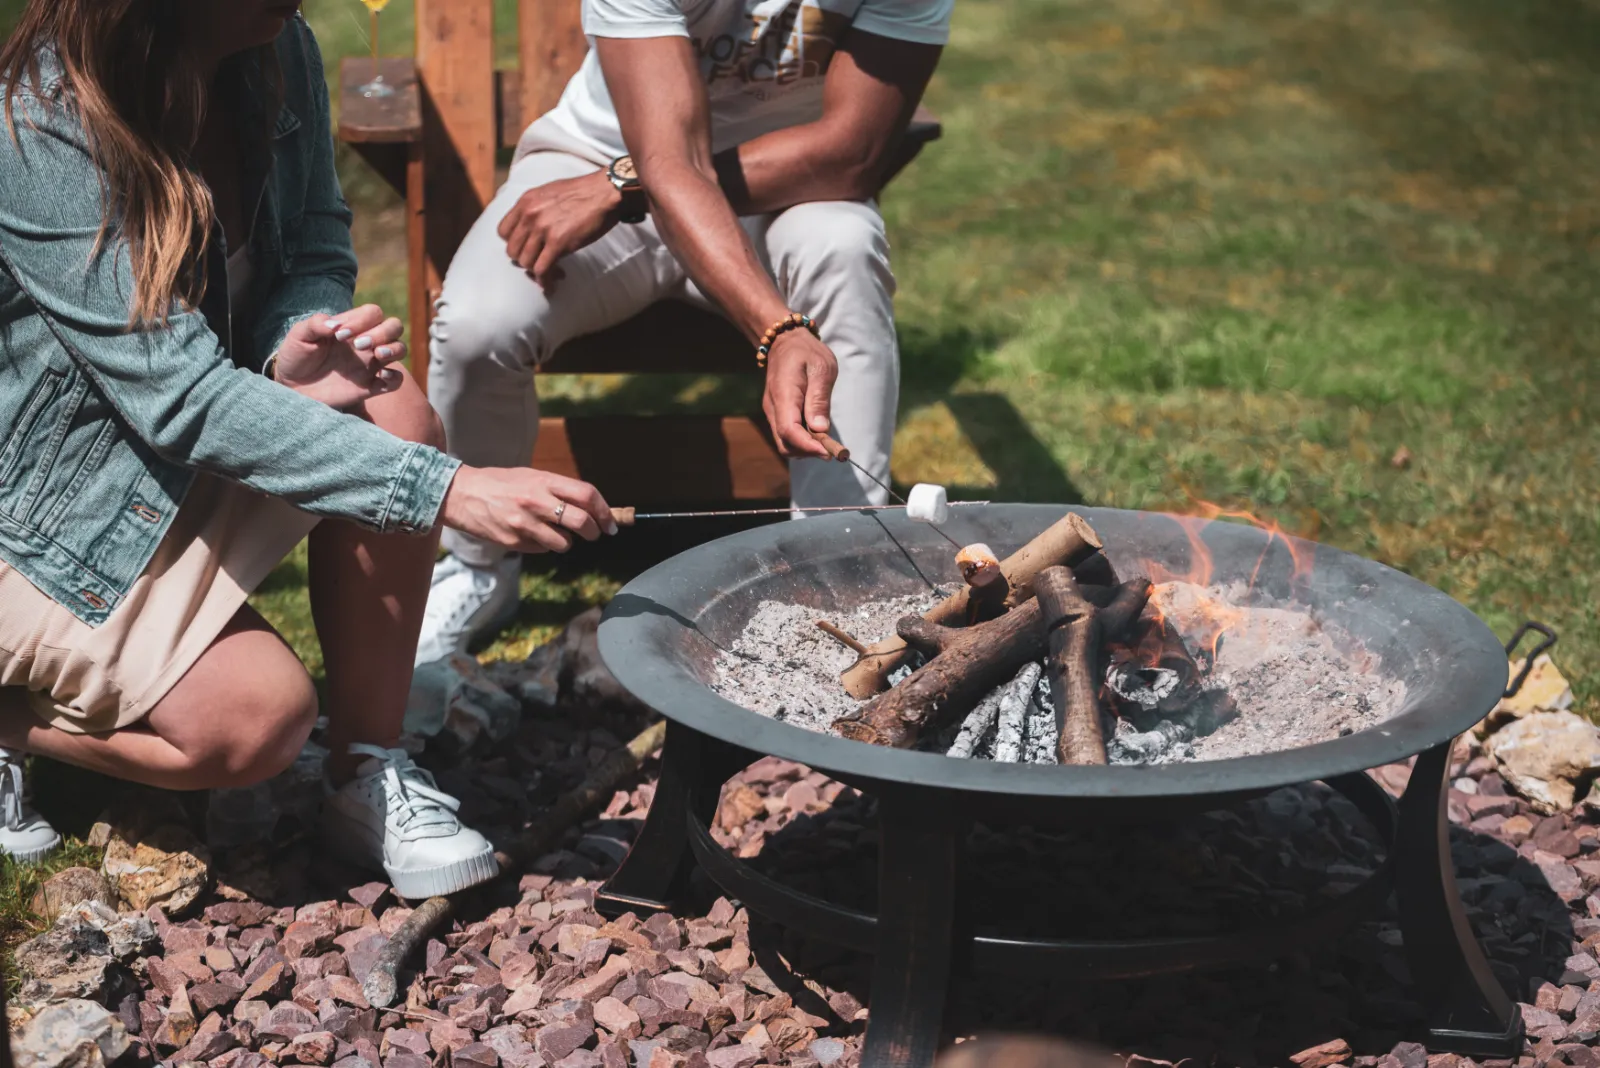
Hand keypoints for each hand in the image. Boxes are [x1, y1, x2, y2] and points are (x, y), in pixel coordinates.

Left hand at [273, 305, 404, 409]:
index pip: (372, 313)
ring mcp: (371, 364)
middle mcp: (366, 343)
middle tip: (359, 344)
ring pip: (400, 349)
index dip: (361, 320)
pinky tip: (382, 376)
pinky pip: (396, 381)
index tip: (339, 335)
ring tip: (377, 354)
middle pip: (394, 326)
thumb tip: (335, 325)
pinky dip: (395, 377)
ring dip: (393, 349)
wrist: (292, 386)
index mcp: (352, 327)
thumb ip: (315, 324)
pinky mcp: (371, 386)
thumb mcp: (299, 335)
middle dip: (382, 332)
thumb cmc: (296, 356)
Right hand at [440, 466, 617, 553]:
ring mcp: (524, 523)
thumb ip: (559, 490)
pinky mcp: (513, 541)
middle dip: (594, 532)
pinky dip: (545, 545)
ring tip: (554, 531)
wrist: (460, 493)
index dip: (605, 512)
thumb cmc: (501, 483)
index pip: (587, 495)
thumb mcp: (531, 477)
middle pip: (581, 522)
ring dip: (567, 541)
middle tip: (594, 534)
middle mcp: (535, 501)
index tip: (611, 524)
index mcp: (543, 480)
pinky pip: (543, 549)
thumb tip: (592, 508)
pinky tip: (530, 534)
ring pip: (565, 542)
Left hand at [497, 172, 623, 291]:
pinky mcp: (558, 243)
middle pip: (513, 250)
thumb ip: (536, 208)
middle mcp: (530, 215)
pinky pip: (542, 270)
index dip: (514, 244)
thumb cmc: (583, 192)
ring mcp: (542, 229)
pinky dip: (546, 281)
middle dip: (525, 261)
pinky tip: (552, 284)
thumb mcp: (549, 192)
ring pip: (526, 262)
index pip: (503, 232)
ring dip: (537, 273)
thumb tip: (532, 227)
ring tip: (552, 273)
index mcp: (526, 202)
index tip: (526, 249)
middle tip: (540, 263)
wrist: (605, 193)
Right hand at [761, 328, 838, 458]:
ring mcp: (772, 412)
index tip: (830, 452)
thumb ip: (819, 399)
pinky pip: (787, 435)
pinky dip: (802, 441)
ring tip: (828, 441)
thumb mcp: (821, 369)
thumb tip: (820, 429)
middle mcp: (773, 408)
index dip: (809, 446)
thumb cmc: (806, 352)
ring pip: (785, 443)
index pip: (789, 431)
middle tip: (833, 449)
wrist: (785, 342)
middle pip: (785, 444)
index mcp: (783, 395)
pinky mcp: (777, 414)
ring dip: (806, 448)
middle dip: (809, 452)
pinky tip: (818, 433)